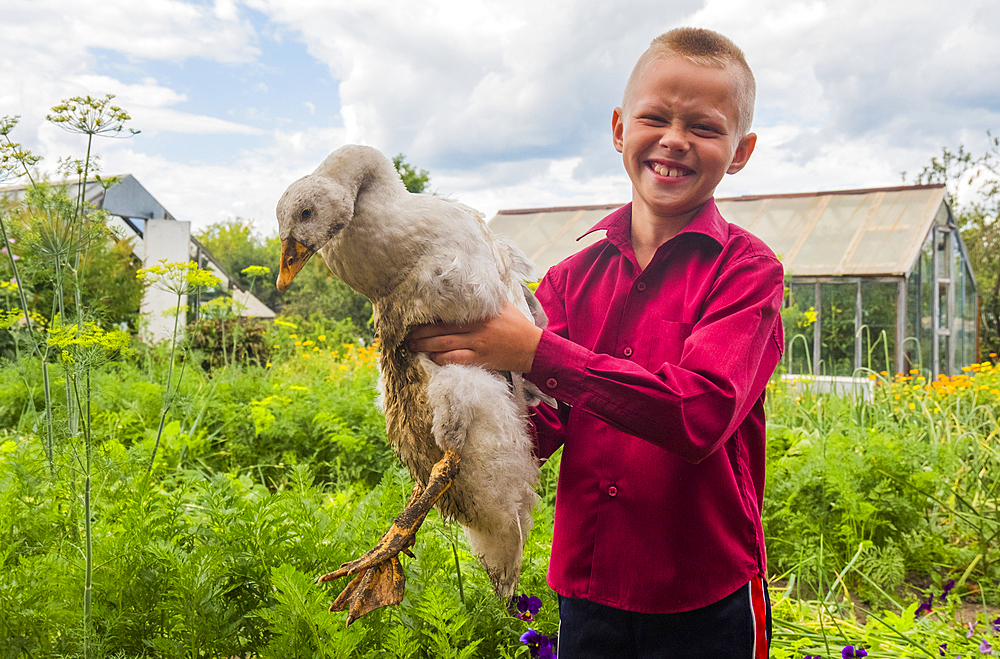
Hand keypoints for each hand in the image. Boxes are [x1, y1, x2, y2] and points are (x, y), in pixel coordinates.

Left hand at [407, 300, 542, 371]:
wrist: (533, 348)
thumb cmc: (517, 325)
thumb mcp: (503, 304)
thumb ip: (488, 296)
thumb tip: (476, 280)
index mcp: (479, 312)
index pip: (449, 312)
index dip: (430, 314)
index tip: (415, 314)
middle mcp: (475, 327)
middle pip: (441, 328)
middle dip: (420, 332)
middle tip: (405, 333)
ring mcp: (477, 344)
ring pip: (444, 344)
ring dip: (425, 345)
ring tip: (411, 346)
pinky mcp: (480, 358)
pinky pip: (455, 359)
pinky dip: (441, 358)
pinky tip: (432, 358)